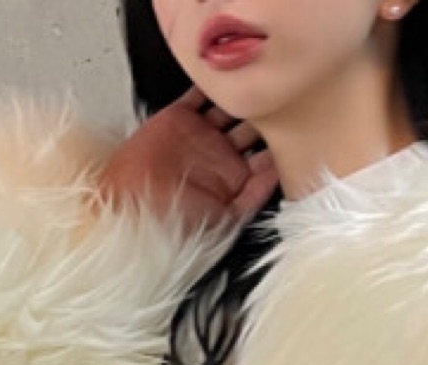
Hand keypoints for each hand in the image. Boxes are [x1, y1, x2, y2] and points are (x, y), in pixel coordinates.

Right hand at [94, 84, 278, 234]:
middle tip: (279, 103)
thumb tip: (278, 170)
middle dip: (267, 116)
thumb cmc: (174, 224)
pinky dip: (213, 83)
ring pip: (232, 107)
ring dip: (244, 97)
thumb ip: (254, 195)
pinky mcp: (180, 117)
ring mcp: (201, 136)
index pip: (267, 159)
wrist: (132, 209)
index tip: (296, 133)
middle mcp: (220, 158)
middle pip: (254, 128)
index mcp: (234, 184)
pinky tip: (226, 77)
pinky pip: (201, 93)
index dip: (282, 146)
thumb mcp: (227, 220)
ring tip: (256, 87)